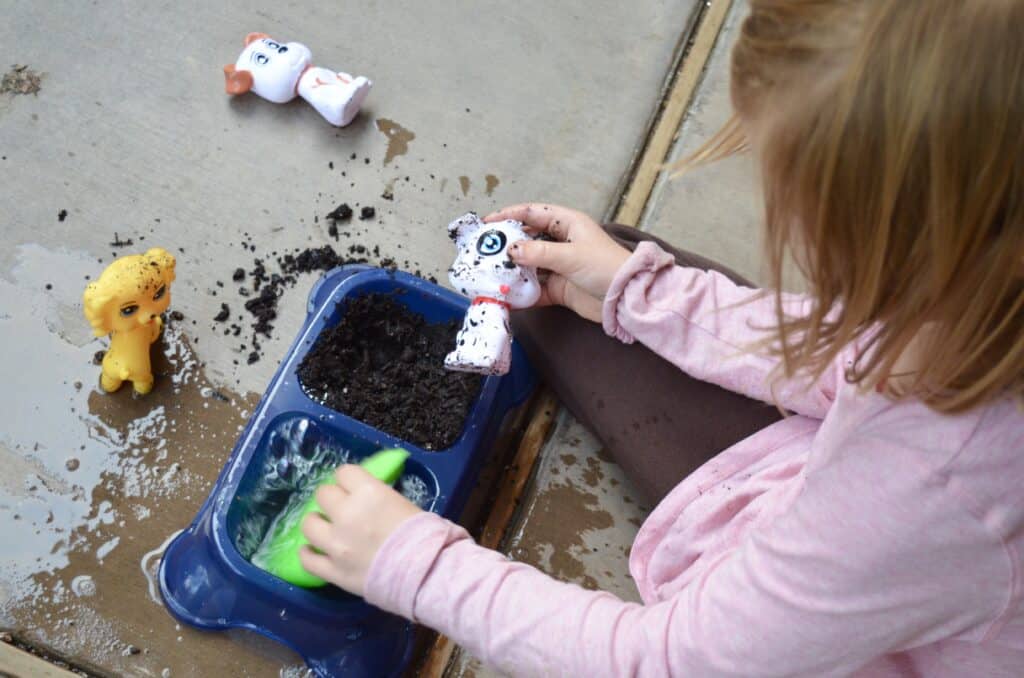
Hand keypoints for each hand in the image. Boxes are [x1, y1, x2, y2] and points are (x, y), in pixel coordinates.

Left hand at [299, 465, 421, 595]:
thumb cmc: (425, 535)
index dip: (348, 480)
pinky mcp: (332, 571)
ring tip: (327, 530)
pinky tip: (316, 552)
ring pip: (308, 524)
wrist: (427, 574)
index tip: (353, 487)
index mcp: (368, 492)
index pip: (344, 472)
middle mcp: (346, 514)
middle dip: (332, 499)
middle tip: (342, 509)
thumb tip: (368, 498)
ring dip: (317, 524)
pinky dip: (310, 554)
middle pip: (323, 494)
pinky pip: (307, 559)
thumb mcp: (404, 504)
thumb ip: (379, 498)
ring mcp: (336, 544)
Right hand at [485, 203, 630, 321]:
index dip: (509, 215)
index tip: (487, 223)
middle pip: (527, 239)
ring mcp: (559, 266)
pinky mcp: (559, 288)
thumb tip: (511, 250)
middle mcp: (561, 242)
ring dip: (512, 271)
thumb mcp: (570, 255)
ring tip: (490, 274)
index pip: (532, 213)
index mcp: (567, 224)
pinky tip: (507, 296)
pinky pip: (535, 289)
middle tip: (483, 252)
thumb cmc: (605, 267)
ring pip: (529, 265)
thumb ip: (538, 252)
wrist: (626, 300)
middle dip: (506, 245)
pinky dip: (522, 293)